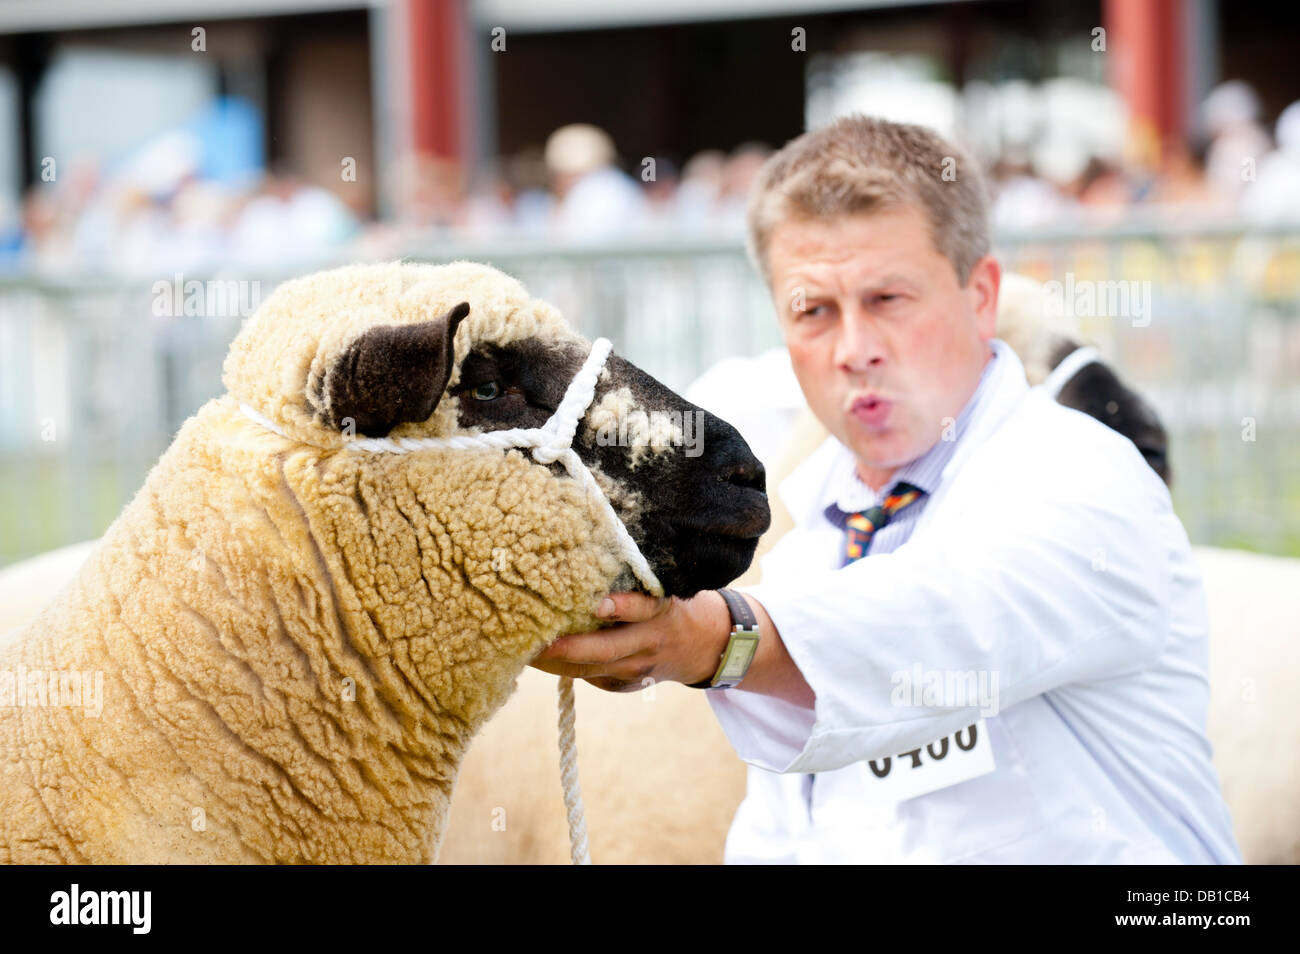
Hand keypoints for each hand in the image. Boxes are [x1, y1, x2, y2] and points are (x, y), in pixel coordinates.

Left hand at [529, 590, 730, 692]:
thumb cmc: (670, 604)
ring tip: (522, 652)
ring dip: (555, 662)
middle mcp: (648, 643)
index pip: (642, 609)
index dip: (621, 607)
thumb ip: (632, 580)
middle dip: (570, 648)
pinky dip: (562, 668)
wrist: (704, 647)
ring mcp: (637, 669)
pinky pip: (589, 678)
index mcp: (660, 612)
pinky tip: (538, 659)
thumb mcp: (663, 587)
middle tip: (536, 641)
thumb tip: (583, 560)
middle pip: (607, 651)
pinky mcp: (624, 685)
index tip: (596, 603)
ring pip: (590, 670)